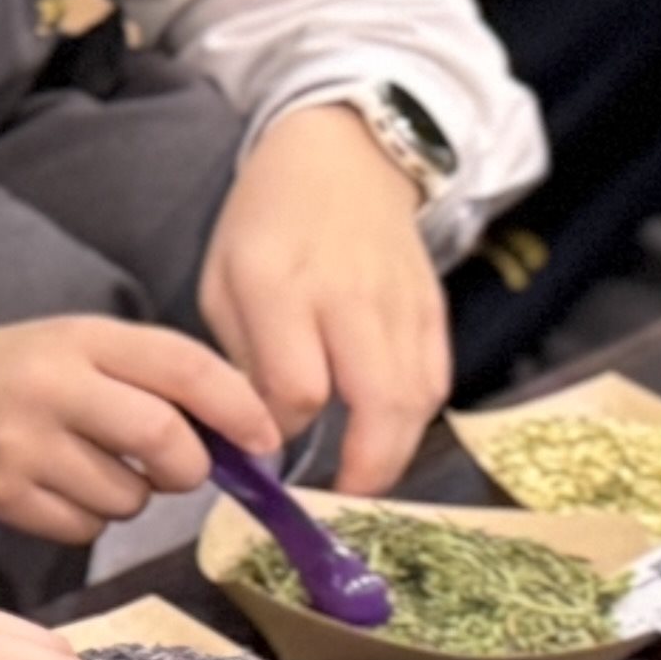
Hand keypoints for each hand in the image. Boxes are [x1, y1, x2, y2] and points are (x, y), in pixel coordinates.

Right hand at [0, 317, 282, 540]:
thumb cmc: (16, 373)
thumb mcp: (80, 345)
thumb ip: (153, 374)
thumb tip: (241, 430)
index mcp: (82, 339)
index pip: (183, 368)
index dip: (238, 407)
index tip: (263, 438)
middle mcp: (52, 387)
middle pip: (164, 439)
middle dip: (188, 466)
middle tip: (178, 468)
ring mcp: (23, 445)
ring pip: (127, 496)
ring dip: (134, 497)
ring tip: (99, 471)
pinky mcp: (1, 495)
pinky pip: (84, 530)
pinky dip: (90, 520)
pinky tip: (63, 491)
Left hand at [199, 102, 451, 491]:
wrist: (346, 156)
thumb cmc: (268, 221)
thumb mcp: (224, 279)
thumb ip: (241, 355)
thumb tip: (258, 430)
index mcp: (281, 287)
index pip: (293, 386)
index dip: (279, 430)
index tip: (261, 448)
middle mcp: (349, 297)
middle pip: (376, 399)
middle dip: (364, 465)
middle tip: (342, 504)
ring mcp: (401, 302)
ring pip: (416, 395)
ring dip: (396, 450)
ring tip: (364, 482)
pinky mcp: (434, 306)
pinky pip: (436, 376)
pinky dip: (417, 416)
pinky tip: (390, 436)